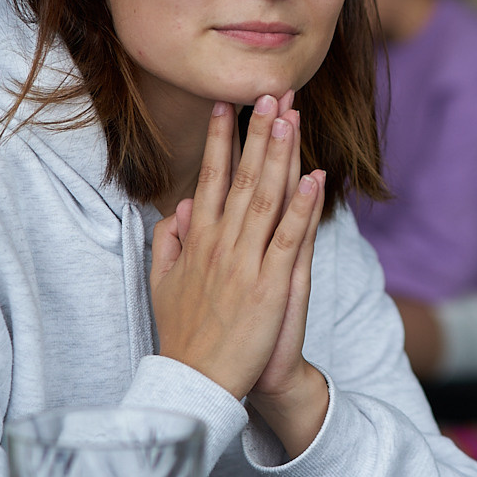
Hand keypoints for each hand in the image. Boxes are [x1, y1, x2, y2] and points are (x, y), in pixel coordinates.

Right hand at [150, 92, 328, 449]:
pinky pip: (289, 237)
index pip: (209, 180)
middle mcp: (220, 244)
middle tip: (269, 94)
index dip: (220, 142)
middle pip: (241, 178)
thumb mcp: (163, 285)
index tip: (227, 107)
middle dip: (256, 134)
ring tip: (289, 118)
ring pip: (266, 197)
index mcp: (197, 242)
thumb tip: (178, 209)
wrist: (199, 382)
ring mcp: (246, 262)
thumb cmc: (185, 336)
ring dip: (279, 155)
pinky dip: (303, 207)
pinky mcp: (271, 284)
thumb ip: (168, 244)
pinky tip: (313, 177)